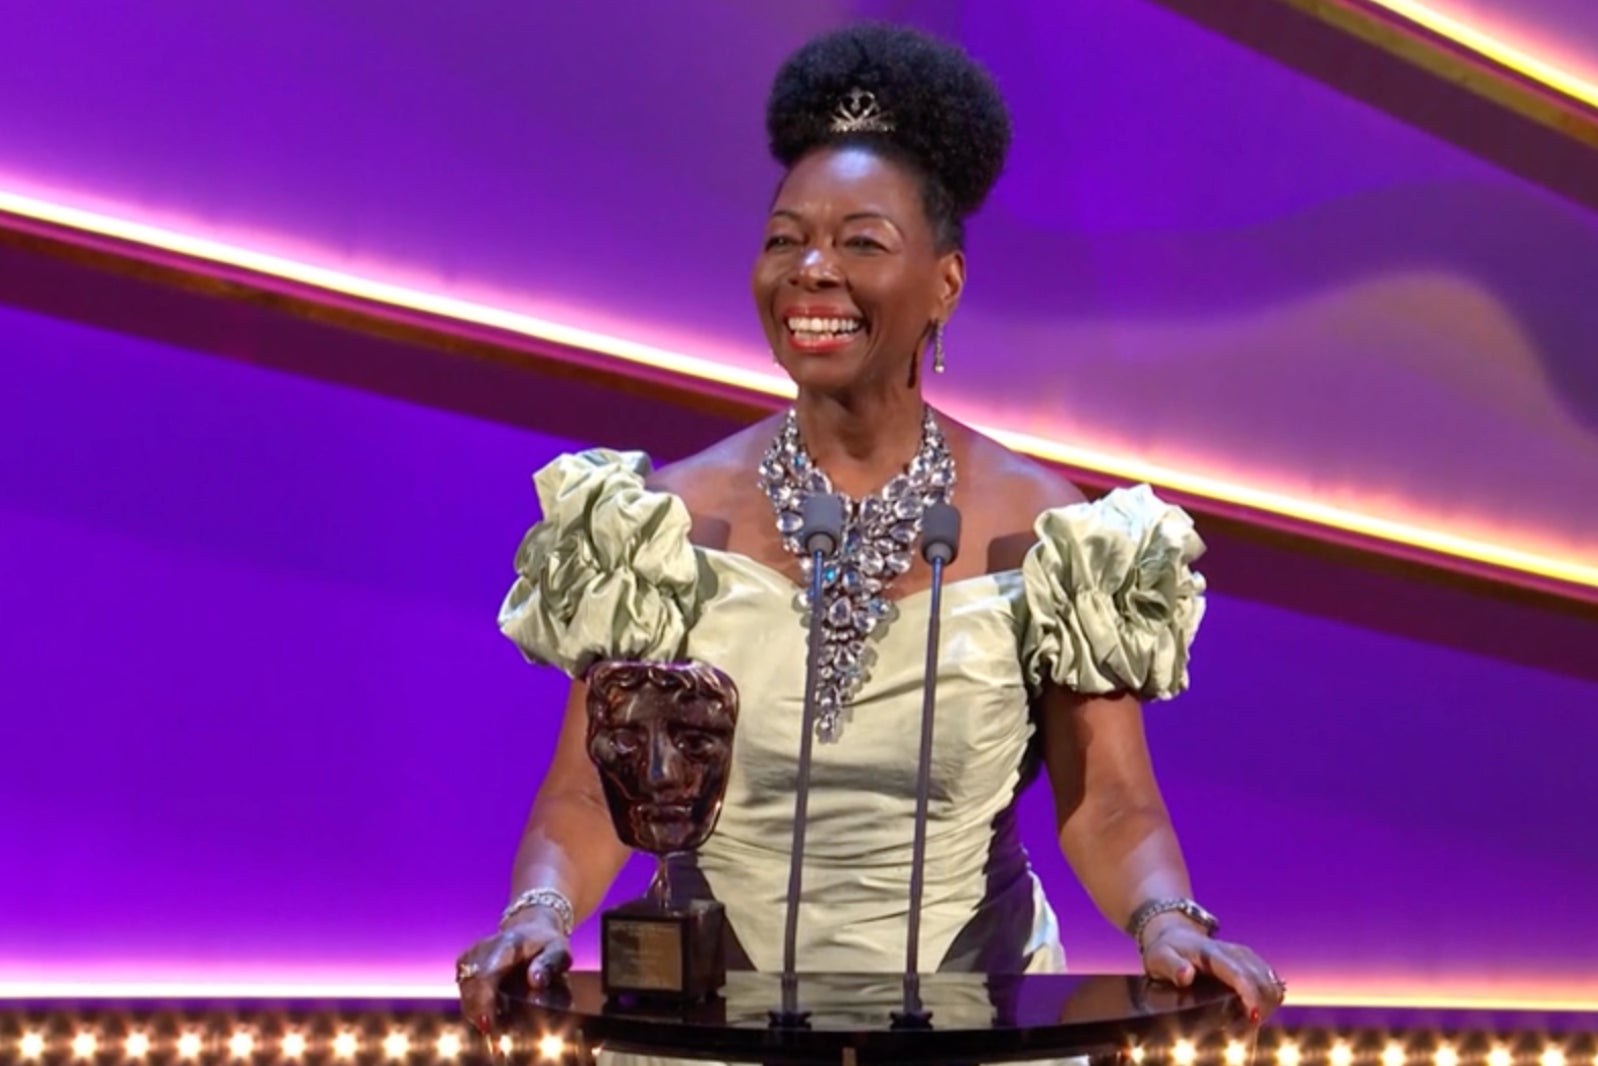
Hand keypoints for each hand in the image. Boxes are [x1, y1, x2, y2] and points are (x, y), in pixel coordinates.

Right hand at [454, 908, 572, 1033]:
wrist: (530, 930)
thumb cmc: (545, 944)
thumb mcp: (558, 951)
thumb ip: (550, 964)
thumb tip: (536, 980)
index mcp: (507, 944)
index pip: (486, 974)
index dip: (483, 1001)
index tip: (489, 1024)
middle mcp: (482, 948)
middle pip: (471, 987)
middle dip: (480, 1013)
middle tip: (497, 1033)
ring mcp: (470, 957)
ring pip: (466, 993)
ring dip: (478, 1012)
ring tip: (498, 1022)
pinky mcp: (464, 967)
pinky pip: (465, 993)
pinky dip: (476, 1007)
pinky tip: (493, 1012)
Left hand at [1140, 919, 1285, 1024]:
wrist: (1176, 936)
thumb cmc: (1167, 950)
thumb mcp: (1159, 958)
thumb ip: (1171, 966)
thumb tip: (1186, 975)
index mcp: (1212, 953)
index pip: (1239, 974)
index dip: (1250, 996)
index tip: (1251, 1017)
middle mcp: (1235, 953)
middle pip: (1262, 981)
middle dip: (1259, 1007)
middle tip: (1241, 1029)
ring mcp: (1246, 958)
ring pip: (1271, 983)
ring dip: (1266, 1006)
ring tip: (1245, 1023)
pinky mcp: (1253, 964)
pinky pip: (1272, 984)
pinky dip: (1268, 1001)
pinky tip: (1251, 1014)